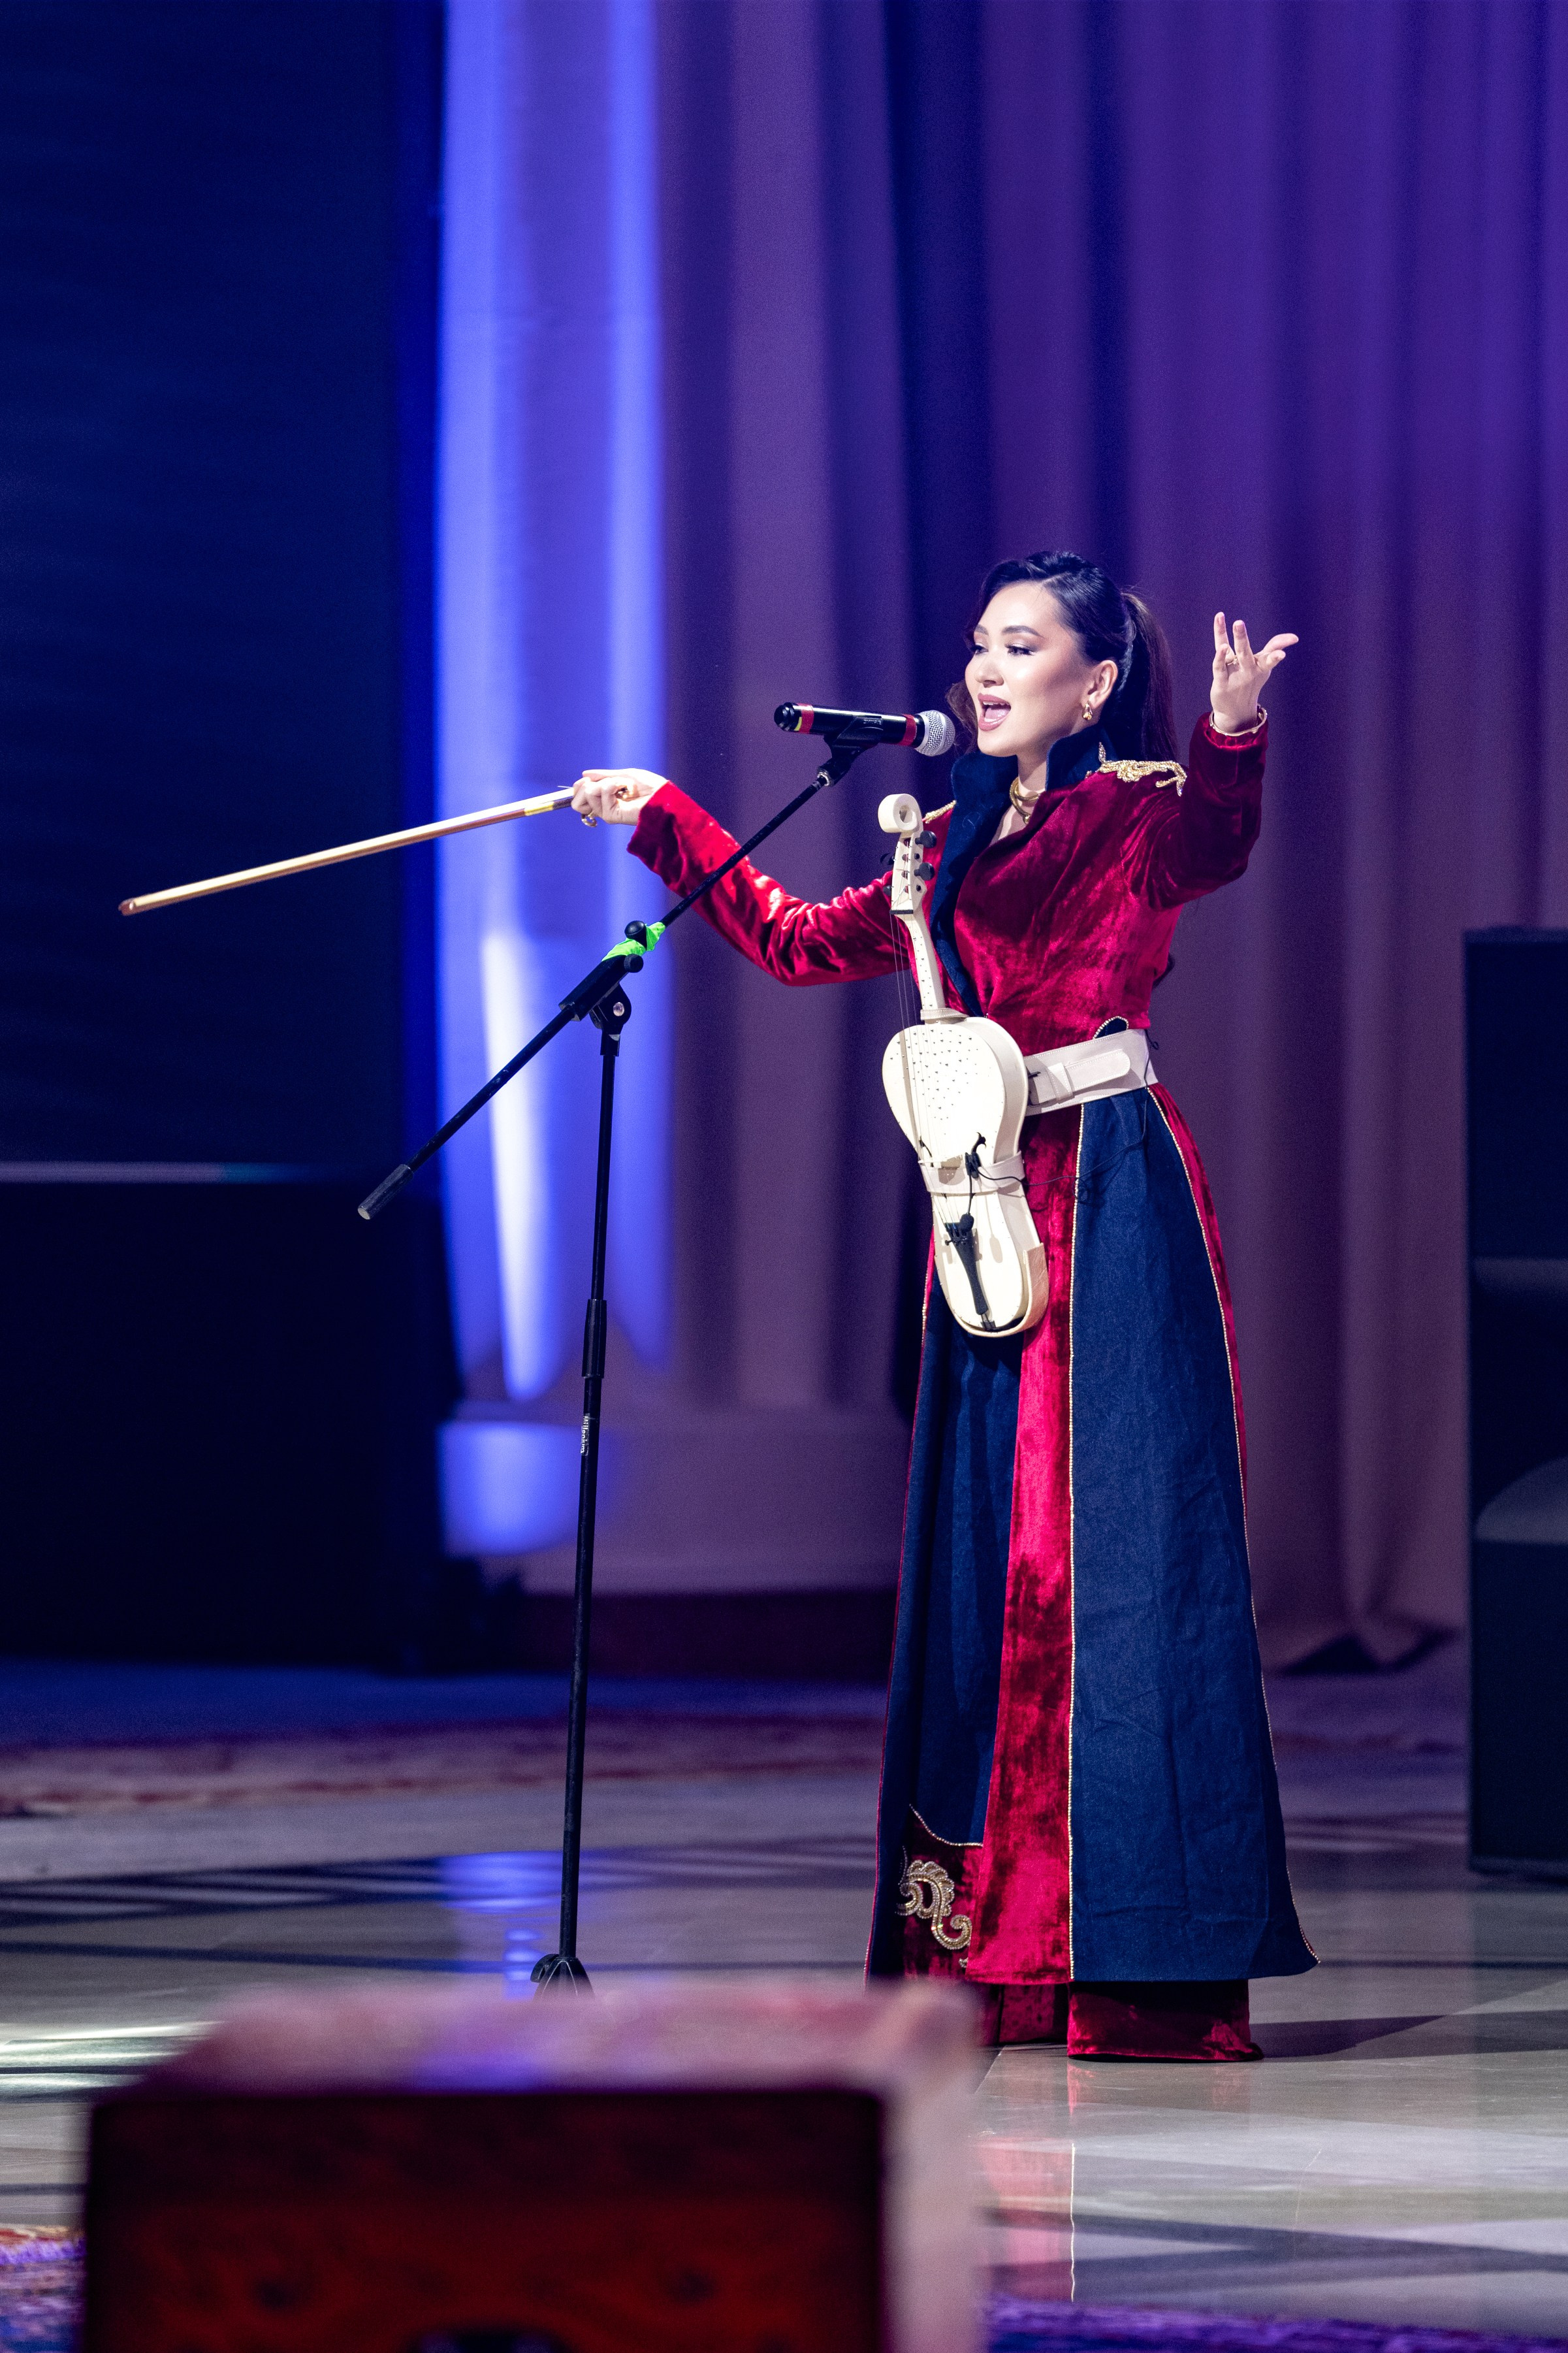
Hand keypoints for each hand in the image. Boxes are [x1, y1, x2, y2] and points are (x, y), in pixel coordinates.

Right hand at [569, 767, 668, 826]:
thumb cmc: (649, 786)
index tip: (590, 779)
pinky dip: (612, 785)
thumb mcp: (623, 775)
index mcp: (605, 798)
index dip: (580, 785)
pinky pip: (600, 793)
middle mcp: (604, 806)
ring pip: (587, 794)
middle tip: (606, 782)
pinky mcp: (611, 816)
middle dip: (586, 784)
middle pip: (577, 799)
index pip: (580, 794)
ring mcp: (606, 812)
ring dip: (605, 782)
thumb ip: (603, 776)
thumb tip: (584, 774)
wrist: (662, 796)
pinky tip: (625, 789)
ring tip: (622, 786)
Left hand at [1210, 613, 1297, 733]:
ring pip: (1231, 656)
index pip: (1269, 655)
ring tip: (1232, 628)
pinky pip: (1219, 668)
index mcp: (1260, 666)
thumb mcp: (1262, 666)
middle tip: (1239, 622)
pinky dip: (1219, 658)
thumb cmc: (1250, 682)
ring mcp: (1234, 676)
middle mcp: (1248, 670)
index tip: (1292, 641)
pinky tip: (1222, 647)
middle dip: (1242, 637)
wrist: (1236, 712)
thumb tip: (1293, 637)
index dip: (1280, 646)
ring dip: (1230, 644)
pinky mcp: (1221, 683)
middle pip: (1245, 651)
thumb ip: (1273, 648)